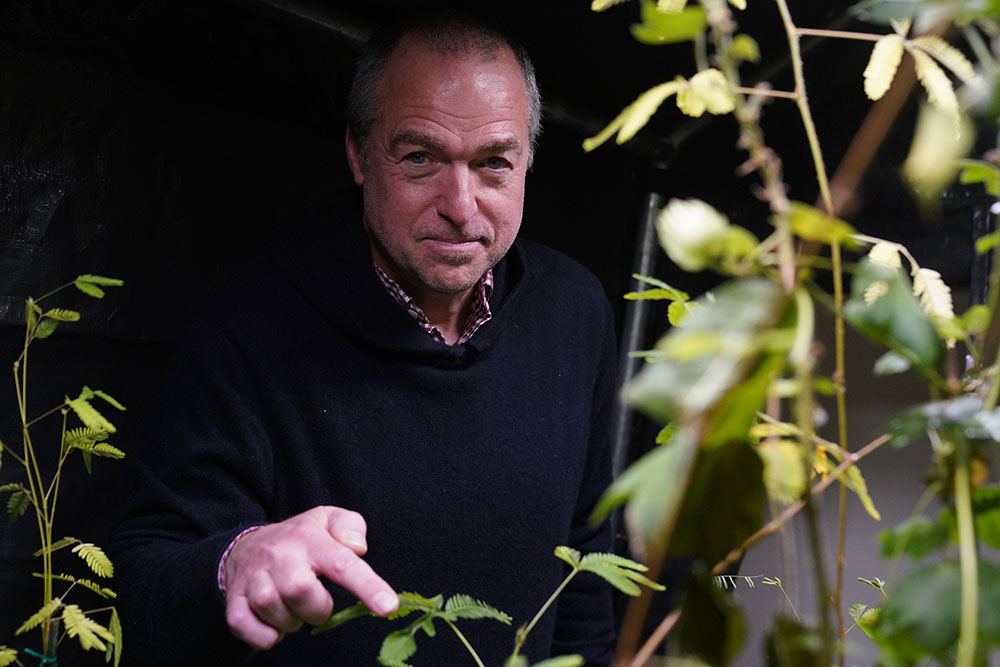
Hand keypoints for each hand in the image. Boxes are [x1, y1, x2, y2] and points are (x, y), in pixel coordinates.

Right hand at [223, 506, 398, 649]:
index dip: (367, 586)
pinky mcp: (234, 600)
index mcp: (308, 538)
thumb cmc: (300, 538)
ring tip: (295, 609)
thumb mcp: (327, 519)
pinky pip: (245, 626)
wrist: (246, 546)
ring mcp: (253, 578)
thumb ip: (350, 526)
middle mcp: (279, 556)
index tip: (388, 606)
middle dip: (318, 608)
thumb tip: (358, 548)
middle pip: (300, 589)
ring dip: (291, 620)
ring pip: (273, 608)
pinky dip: (265, 635)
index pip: (341, 562)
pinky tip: (275, 624)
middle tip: (319, 604)